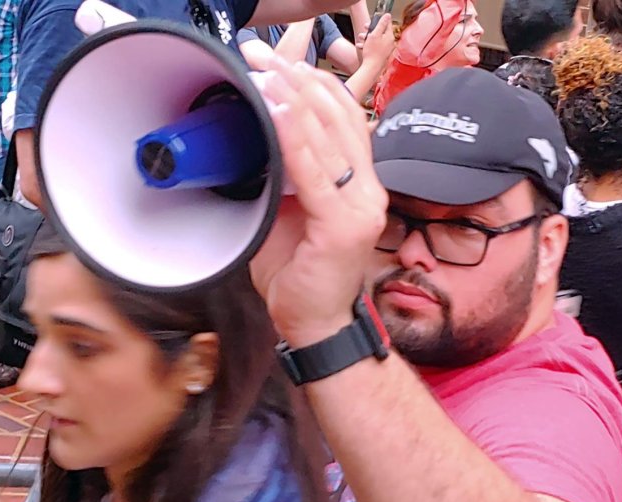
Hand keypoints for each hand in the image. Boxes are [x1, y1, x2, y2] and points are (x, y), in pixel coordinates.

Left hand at [250, 60, 388, 345]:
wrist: (315, 328)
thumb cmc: (300, 278)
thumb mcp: (288, 218)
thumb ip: (282, 181)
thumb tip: (254, 143)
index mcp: (358, 184)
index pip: (340, 117)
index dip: (310, 81)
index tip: (277, 57)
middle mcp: (367, 189)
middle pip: (336, 116)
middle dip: (295, 76)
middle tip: (259, 53)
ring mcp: (362, 205)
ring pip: (329, 134)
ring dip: (291, 95)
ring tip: (263, 68)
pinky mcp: (345, 224)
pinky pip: (316, 171)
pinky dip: (294, 136)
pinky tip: (277, 109)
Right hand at [358, 13, 394, 64]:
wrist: (371, 69)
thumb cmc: (373, 53)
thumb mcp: (375, 34)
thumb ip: (381, 24)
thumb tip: (387, 16)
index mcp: (389, 36)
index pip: (387, 23)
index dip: (378, 21)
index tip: (371, 22)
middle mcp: (390, 43)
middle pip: (381, 32)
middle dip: (371, 30)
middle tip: (365, 29)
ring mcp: (386, 50)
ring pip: (377, 40)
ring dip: (368, 38)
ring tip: (361, 38)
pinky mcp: (382, 55)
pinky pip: (375, 47)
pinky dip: (369, 45)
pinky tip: (362, 46)